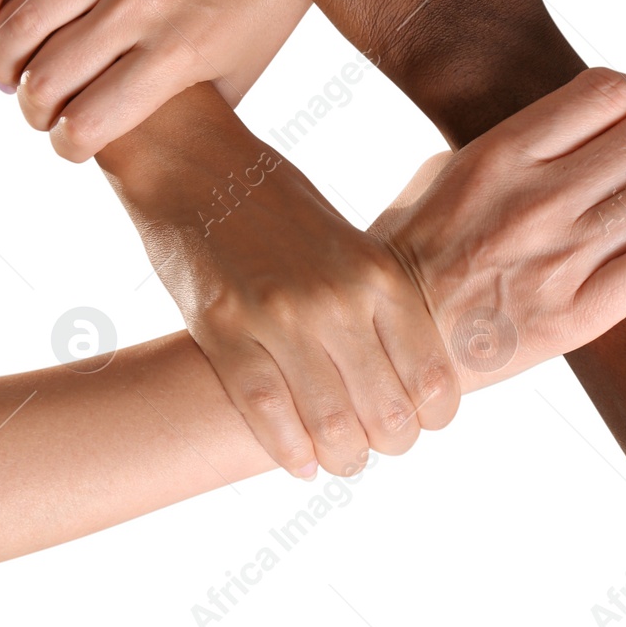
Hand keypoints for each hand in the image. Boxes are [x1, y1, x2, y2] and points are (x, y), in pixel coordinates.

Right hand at [0, 0, 309, 160]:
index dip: (66, 147)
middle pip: (47, 76)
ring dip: (0, 57)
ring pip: (24, 16)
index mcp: (178, 54)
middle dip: (31, 109)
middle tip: (36, 111)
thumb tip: (130, 151)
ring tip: (6, 72)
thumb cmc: (260, 10)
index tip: (69, 145)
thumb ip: (183, 114)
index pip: (88, 123)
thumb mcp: (236, 78)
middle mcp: (143, 3)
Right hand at [106, 89, 458, 478]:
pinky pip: (267, 413)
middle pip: (385, 411)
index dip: (432, 418)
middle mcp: (338, 297)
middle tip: (375, 447)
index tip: (419, 424)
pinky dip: (288, 451)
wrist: (193, 163)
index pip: (432, 376)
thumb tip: (409, 378)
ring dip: (341, 458)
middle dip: (387, 444)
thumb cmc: (276, 205)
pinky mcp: (224, 329)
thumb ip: (376, 303)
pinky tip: (299, 463)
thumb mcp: (348, 243)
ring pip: (329, 424)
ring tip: (339, 461)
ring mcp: (280, 316)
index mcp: (379, 273)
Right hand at [372, 68, 625, 392]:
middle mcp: (535, 201)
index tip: (622, 119)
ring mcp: (559, 260)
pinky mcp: (577, 317)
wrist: (392, 343)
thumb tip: (568, 125)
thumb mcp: (439, 174)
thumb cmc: (410, 254)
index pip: (608, 93)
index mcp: (498, 155)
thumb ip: (505, 145)